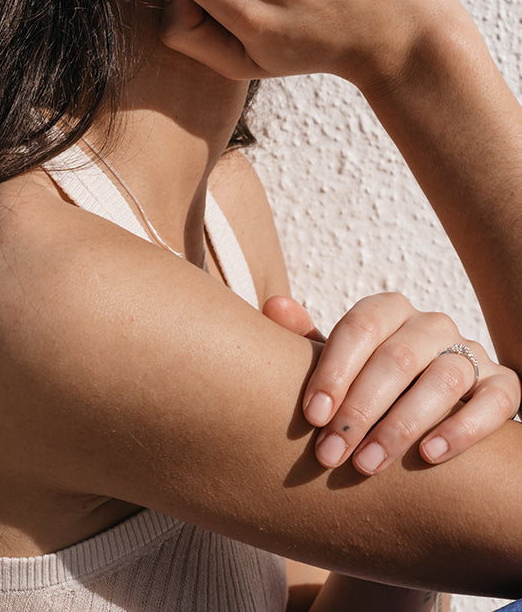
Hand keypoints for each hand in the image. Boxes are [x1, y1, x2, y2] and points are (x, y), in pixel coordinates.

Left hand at [267, 291, 519, 474]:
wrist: (430, 419)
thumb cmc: (369, 390)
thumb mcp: (339, 367)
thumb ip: (308, 341)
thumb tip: (274, 307)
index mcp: (389, 311)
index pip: (361, 327)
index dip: (335, 369)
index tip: (312, 416)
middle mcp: (432, 326)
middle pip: (398, 357)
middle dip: (360, 409)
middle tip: (330, 454)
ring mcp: (471, 354)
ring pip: (443, 380)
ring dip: (401, 425)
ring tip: (368, 465)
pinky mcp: (503, 386)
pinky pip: (493, 402)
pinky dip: (463, 428)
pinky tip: (428, 455)